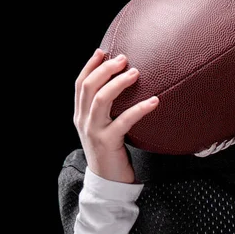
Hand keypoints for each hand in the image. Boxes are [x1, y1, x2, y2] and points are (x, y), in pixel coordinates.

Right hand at [73, 49, 158, 182]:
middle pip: (88, 86)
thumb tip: (126, 89)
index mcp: (80, 115)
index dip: (89, 66)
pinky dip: (139, 109)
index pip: (80, 84)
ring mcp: (93, 131)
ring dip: (118, 83)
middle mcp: (83, 120)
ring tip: (135, 73)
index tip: (102, 51)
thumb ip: (107, 111)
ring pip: (101, 99)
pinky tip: (154, 101)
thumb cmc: (110, 152)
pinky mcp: (107, 142)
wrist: (107, 182)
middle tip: (123, 58)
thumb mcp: (104, 128)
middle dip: (104, 68)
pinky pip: (123, 121)